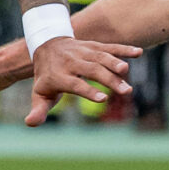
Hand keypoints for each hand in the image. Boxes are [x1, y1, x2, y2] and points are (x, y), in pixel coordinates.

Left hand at [23, 36, 139, 124]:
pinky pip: (109, 47)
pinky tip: (139, 53)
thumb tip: (30, 123)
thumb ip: (38, 110)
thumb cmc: (47, 78)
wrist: (47, 46)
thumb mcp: (40, 95)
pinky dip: (124, 49)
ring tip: (127, 73)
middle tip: (126, 91)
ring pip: (101, 57)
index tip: (104, 99)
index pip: (74, 84)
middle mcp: (71, 62)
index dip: (88, 91)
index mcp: (58, 76)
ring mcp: (83, 52)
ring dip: (115, 63)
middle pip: (91, 70)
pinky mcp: (93, 46)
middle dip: (108, 80)